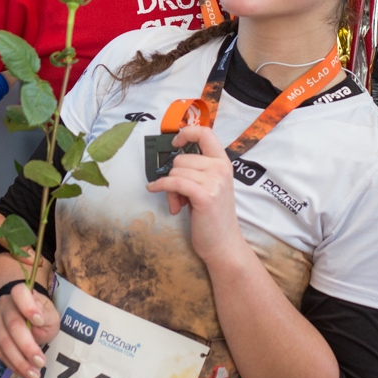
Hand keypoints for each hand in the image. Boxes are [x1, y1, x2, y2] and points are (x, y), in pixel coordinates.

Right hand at [0, 280, 56, 377]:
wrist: (26, 322)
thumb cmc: (41, 317)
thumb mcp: (50, 315)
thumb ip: (46, 316)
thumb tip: (37, 321)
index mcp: (20, 295)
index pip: (19, 293)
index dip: (28, 307)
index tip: (39, 321)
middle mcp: (3, 306)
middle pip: (13, 325)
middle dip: (27, 346)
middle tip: (41, 362)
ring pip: (3, 343)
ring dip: (20, 361)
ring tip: (35, 375)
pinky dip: (13, 366)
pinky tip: (25, 374)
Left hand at [145, 125, 245, 267]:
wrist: (224, 245)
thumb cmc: (213, 218)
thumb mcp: (211, 186)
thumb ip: (198, 171)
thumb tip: (173, 163)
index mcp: (223, 163)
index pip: (206, 133)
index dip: (187, 133)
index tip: (176, 142)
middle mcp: (220, 169)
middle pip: (181, 158)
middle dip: (173, 175)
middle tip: (178, 194)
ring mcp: (214, 182)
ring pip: (175, 172)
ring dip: (170, 188)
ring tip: (179, 203)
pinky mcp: (204, 196)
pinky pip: (173, 183)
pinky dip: (160, 186)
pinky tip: (154, 190)